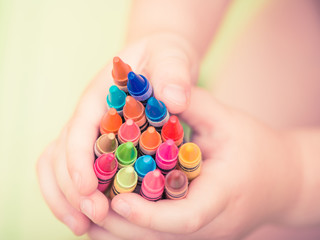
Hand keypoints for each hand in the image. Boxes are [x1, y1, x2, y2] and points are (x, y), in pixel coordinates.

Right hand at [37, 32, 198, 234]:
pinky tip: (89, 215)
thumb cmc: (164, 58)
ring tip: (84, 226)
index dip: (80, 160)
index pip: (80, 128)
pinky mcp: (97, 143)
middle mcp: (88, 115)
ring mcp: (90, 130)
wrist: (160, 59)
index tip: (89, 191)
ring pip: (58, 165)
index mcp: (99, 95)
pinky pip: (73, 169)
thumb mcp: (171, 58)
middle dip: (73, 188)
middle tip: (94, 217)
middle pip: (63, 153)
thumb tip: (174, 99)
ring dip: (65, 197)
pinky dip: (73, 194)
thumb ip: (172, 73)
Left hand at [100, 87, 300, 239]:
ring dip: (122, 230)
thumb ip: (193, 104)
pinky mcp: (198, 232)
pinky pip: (161, 236)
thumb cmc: (256, 148)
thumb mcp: (228, 121)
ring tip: (91, 209)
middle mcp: (215, 224)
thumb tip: (154, 88)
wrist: (281, 180)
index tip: (117, 201)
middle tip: (89, 205)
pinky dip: (134, 226)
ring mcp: (206, 233)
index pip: (186, 217)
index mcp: (226, 195)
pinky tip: (112, 210)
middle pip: (163, 238)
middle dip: (123, 227)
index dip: (149, 215)